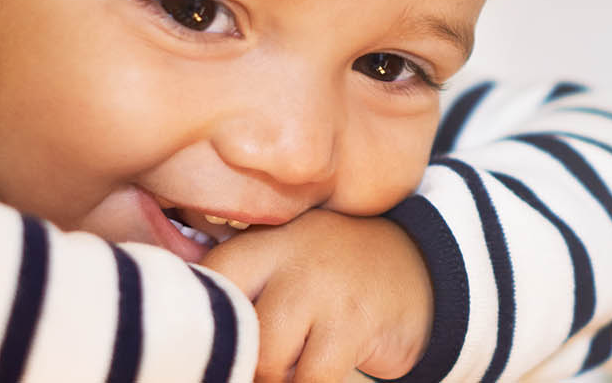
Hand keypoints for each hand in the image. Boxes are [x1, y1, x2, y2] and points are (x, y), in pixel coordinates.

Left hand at [200, 209, 433, 382]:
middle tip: (254, 365)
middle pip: (232, 328)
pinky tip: (315, 374)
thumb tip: (191, 340)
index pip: (204, 286)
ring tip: (292, 368)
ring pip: (268, 360)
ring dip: (278, 377)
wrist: (420, 267)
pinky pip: (313, 379)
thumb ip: (240, 290)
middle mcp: (287, 255)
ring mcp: (323, 287)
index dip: (201, 330)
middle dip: (241, 362)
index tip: (209, 352)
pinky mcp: (355, 321)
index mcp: (258, 242)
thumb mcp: (284, 266)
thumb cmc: (333, 278)